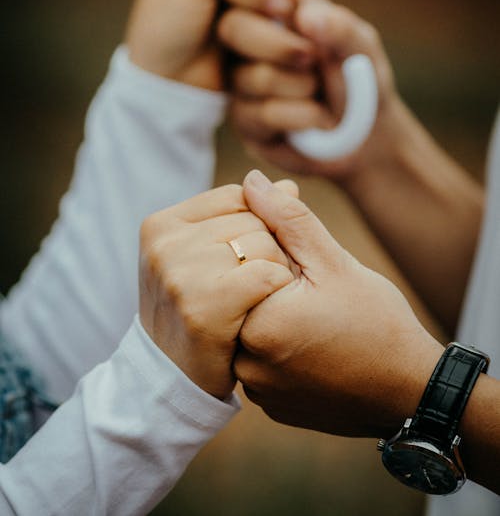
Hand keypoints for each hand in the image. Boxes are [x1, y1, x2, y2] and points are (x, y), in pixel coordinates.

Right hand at [139, 181, 294, 398]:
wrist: (173, 379)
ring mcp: (179, 274)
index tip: (240, 262)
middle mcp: (164, 244)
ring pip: (265, 245)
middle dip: (266, 251)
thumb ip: (247, 216)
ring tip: (249, 303)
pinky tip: (257, 313)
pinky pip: (269, 274)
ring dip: (274, 275)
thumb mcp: (207, 255)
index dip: (256, 226)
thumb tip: (288, 186)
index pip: (237, 196)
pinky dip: (276, 293)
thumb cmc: (198, 309)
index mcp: (161, 224)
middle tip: (246, 290)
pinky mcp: (202, 306)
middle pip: (253, 219)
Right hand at [219, 0, 400, 181]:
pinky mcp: (244, 120)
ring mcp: (242, 82)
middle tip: (311, 56)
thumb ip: (338, 26)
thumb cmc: (359, 78)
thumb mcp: (360, 46)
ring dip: (300, 86)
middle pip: (232, 27)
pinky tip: (317, 119)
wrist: (366, 134)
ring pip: (252, 76)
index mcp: (273, 10)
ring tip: (319, 91)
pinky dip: (302, 115)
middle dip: (278, 44)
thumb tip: (305, 15)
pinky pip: (262, 113)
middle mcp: (249, 42)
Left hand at [234, 169, 443, 437]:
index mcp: (256, 327)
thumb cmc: (377, 323)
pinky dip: (278, 344)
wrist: (411, 391)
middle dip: (269, 283)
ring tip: (315, 315)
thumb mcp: (334, 261)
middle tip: (312, 291)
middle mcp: (246, 366)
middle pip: (240, 301)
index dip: (270, 254)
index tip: (306, 268)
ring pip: (248, 331)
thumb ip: (287, 219)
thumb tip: (252, 181)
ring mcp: (258, 391)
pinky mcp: (271, 405)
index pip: (238, 269)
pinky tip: (312, 339)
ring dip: (271, 313)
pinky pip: (261, 361)